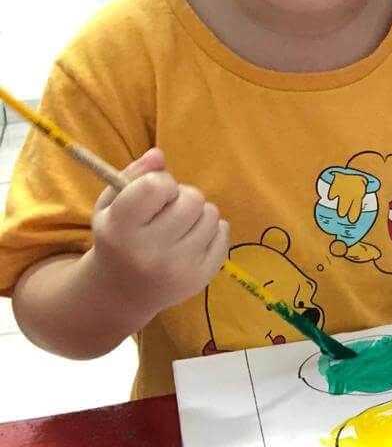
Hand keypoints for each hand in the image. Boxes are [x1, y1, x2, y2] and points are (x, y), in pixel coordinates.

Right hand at [91, 149, 228, 318]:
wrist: (122, 291)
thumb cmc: (118, 237)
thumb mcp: (112, 203)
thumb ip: (133, 174)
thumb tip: (159, 155)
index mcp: (121, 230)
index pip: (157, 185)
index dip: (161, 182)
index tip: (154, 194)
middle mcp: (150, 253)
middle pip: (192, 198)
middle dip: (182, 197)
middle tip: (167, 211)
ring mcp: (179, 268)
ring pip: (212, 214)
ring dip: (198, 214)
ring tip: (179, 227)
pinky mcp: (201, 278)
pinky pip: (224, 234)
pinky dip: (212, 231)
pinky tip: (191, 241)